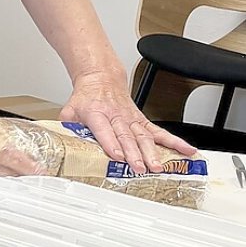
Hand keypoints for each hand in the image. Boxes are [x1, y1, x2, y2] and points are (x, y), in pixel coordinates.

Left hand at [59, 72, 197, 171]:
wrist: (101, 79)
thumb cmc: (85, 99)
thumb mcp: (69, 111)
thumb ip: (66, 127)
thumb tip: (60, 143)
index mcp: (96, 114)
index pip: (104, 130)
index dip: (110, 144)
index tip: (117, 156)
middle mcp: (116, 117)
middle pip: (127, 137)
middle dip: (135, 154)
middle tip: (141, 168)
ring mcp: (131, 119)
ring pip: (144, 136)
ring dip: (153, 152)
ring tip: (159, 166)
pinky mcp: (142, 121)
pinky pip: (159, 132)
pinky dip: (174, 142)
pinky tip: (187, 150)